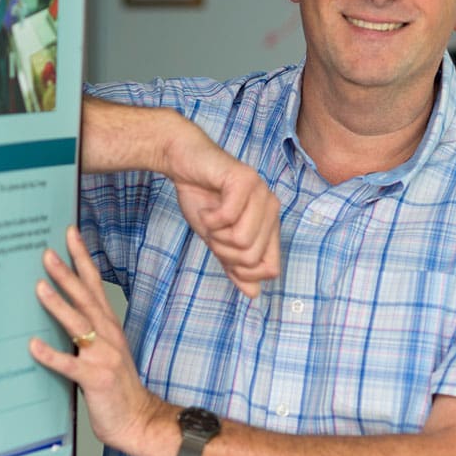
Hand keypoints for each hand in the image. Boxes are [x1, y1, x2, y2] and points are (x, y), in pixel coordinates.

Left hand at [29, 226, 167, 455]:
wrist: (138, 420)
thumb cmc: (116, 385)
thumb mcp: (103, 348)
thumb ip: (84, 328)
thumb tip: (56, 304)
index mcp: (108, 325)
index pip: (94, 283)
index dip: (82, 257)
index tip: (70, 233)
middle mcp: (108, 335)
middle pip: (85, 297)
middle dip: (66, 273)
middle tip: (46, 252)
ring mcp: (103, 356)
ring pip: (79, 325)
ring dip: (58, 305)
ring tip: (39, 287)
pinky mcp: (96, 379)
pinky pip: (70, 365)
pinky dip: (51, 355)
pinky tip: (33, 346)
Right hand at [166, 122, 281, 295]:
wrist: (183, 161)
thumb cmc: (201, 196)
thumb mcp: (217, 239)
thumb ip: (235, 264)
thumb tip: (254, 294)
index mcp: (270, 224)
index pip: (270, 268)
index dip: (242, 271)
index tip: (222, 251)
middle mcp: (272, 209)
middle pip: (252, 257)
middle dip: (222, 250)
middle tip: (211, 231)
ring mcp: (261, 193)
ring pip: (243, 240)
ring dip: (215, 235)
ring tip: (209, 218)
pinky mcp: (245, 180)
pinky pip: (229, 218)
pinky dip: (209, 218)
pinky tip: (206, 207)